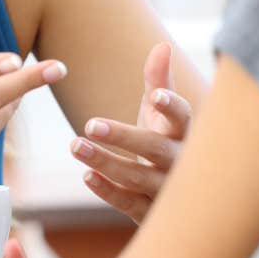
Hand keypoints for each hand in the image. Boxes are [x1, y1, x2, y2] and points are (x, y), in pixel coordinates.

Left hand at [70, 42, 191, 223]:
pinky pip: (129, 204)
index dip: (171, 106)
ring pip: (137, 177)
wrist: (180, 196)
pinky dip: (108, 191)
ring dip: (106, 162)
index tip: (155, 96)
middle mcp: (179, 162)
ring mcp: (166, 190)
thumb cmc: (166, 141)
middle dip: (124, 136)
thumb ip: (159, 80)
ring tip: (74, 145)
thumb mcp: (162, 113)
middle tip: (90, 124)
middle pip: (155, 149)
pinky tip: (87, 176)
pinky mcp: (150, 212)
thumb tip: (162, 45)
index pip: (182, 117)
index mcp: (184, 132)